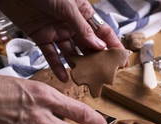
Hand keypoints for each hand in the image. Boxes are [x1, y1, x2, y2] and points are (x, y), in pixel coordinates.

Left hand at [0, 0, 124, 81]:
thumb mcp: (67, 6)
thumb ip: (82, 28)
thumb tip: (99, 46)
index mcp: (82, 13)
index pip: (102, 32)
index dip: (112, 45)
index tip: (120, 59)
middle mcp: (71, 24)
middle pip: (87, 45)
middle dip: (96, 60)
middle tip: (103, 75)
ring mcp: (56, 31)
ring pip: (70, 53)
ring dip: (77, 66)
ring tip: (85, 80)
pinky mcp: (41, 37)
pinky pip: (51, 55)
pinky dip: (56, 66)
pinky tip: (64, 78)